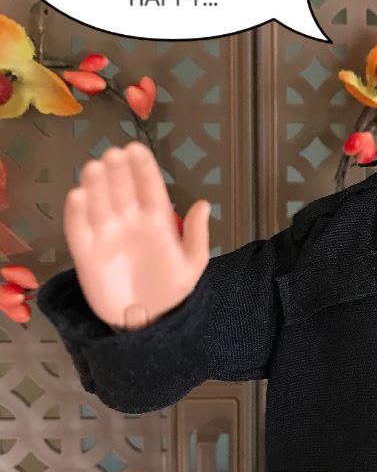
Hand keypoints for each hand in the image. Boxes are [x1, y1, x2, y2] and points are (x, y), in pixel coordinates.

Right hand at [64, 141, 210, 329]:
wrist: (147, 322)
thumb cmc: (171, 290)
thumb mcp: (192, 265)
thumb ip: (198, 236)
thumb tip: (204, 203)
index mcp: (157, 222)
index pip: (150, 189)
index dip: (143, 169)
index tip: (136, 149)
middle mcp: (129, 222)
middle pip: (122, 191)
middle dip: (118, 172)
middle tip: (114, 154)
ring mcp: (106, 235)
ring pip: (99, 204)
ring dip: (96, 185)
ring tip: (95, 167)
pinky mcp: (86, 253)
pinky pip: (78, 230)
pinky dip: (77, 213)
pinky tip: (78, 196)